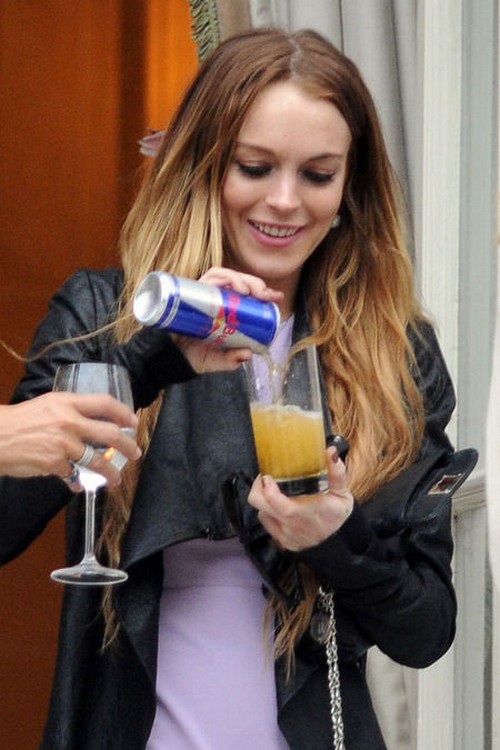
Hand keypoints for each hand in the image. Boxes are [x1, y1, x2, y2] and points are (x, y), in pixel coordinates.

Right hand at [0, 392, 140, 488]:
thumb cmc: (19, 421)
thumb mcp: (47, 405)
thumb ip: (70, 411)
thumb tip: (93, 423)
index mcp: (66, 402)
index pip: (105, 403)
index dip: (124, 412)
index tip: (133, 422)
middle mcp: (68, 421)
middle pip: (110, 433)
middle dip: (128, 445)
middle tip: (134, 453)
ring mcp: (63, 444)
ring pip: (97, 460)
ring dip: (110, 472)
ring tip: (115, 478)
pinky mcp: (55, 464)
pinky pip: (74, 475)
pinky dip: (77, 482)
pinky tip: (78, 484)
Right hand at [176, 267, 283, 372]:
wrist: (169, 358)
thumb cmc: (193, 356)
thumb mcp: (218, 361)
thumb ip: (231, 360)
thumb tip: (248, 354)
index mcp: (225, 311)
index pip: (246, 295)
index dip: (262, 292)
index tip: (276, 297)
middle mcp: (215, 299)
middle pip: (238, 281)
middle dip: (254, 283)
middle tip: (264, 294)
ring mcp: (202, 294)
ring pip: (224, 275)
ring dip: (239, 278)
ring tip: (248, 291)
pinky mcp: (190, 292)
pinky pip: (207, 278)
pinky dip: (221, 278)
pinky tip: (230, 286)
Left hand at [247, 445, 353, 551]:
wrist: (339, 543)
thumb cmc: (337, 515)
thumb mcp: (342, 493)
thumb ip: (337, 473)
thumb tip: (331, 451)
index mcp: (303, 513)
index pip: (278, 504)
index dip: (267, 488)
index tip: (268, 476)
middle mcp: (290, 526)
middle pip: (260, 505)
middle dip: (259, 488)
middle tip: (268, 478)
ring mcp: (284, 535)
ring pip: (261, 513)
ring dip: (265, 501)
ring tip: (276, 491)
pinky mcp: (281, 542)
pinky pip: (266, 523)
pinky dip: (269, 512)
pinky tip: (279, 506)